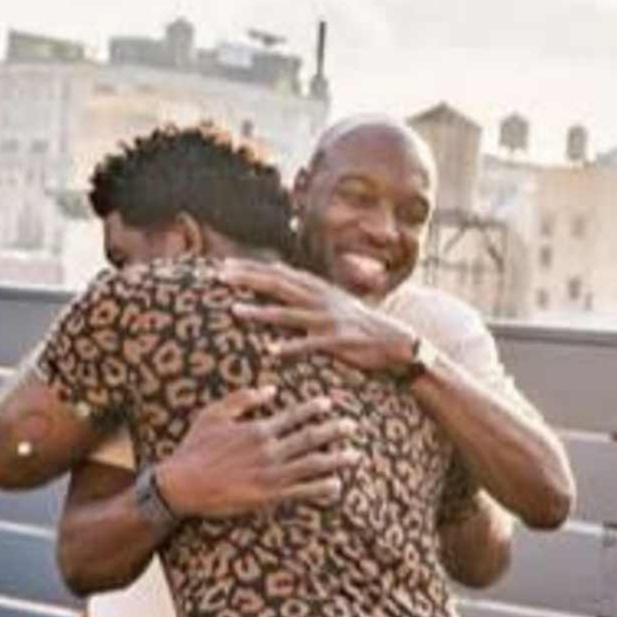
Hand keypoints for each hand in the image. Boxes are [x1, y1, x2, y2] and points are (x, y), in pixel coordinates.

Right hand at [158, 384, 361, 517]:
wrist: (182, 485)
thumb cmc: (195, 448)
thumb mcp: (213, 415)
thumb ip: (242, 399)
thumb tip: (270, 389)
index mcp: (258, 429)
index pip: (294, 415)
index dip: (315, 408)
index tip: (329, 403)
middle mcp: (269, 450)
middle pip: (311, 438)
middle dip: (335, 431)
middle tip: (354, 426)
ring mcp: (271, 475)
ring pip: (313, 465)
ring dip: (336, 459)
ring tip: (355, 455)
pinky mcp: (269, 497)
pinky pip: (302, 492)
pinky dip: (321, 488)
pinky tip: (337, 486)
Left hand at [215, 258, 419, 377]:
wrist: (396, 341)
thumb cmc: (358, 323)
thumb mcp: (330, 299)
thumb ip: (303, 286)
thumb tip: (277, 269)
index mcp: (316, 288)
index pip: (276, 273)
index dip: (250, 269)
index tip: (222, 266)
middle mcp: (320, 298)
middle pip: (278, 285)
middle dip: (248, 280)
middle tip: (220, 277)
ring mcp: (329, 319)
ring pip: (289, 313)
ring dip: (261, 312)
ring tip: (235, 312)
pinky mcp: (339, 341)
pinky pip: (310, 344)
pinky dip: (291, 347)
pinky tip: (271, 351)